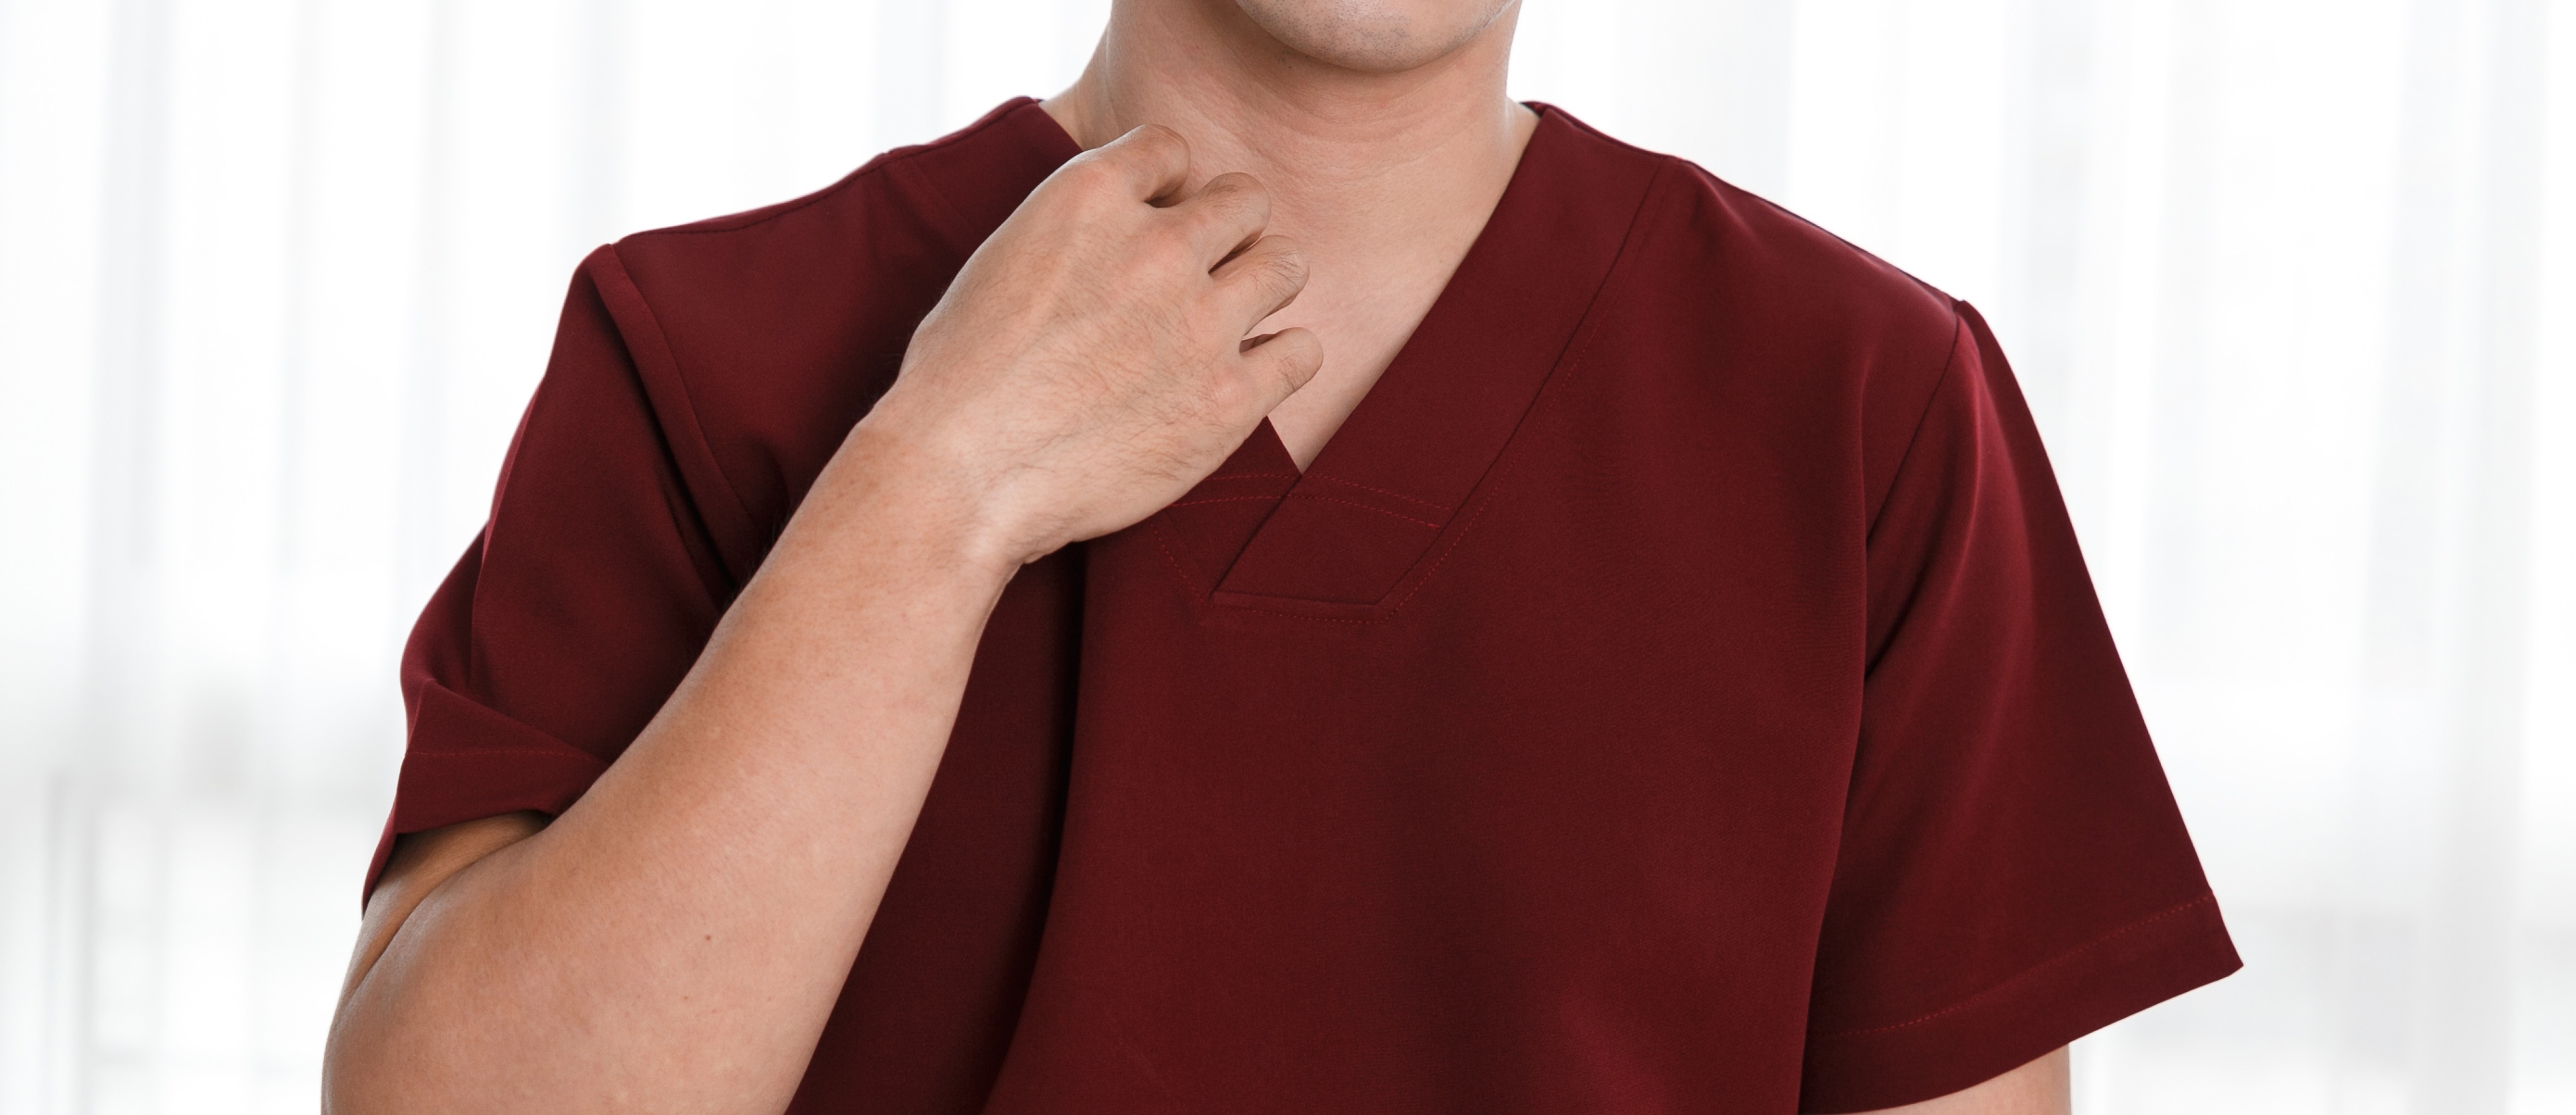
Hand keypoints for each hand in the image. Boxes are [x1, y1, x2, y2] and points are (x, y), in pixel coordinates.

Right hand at [857, 124, 1321, 567]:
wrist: (965, 473)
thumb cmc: (960, 378)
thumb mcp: (1001, 258)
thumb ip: (1070, 227)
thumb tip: (1112, 227)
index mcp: (1089, 197)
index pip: (1169, 148)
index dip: (1167, 184)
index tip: (1156, 219)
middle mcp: (1157, 247)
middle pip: (1246, 198)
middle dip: (1230, 228)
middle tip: (1207, 271)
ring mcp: (1201, 322)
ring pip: (1286, 264)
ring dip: (1265, 285)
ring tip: (1234, 318)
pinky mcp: (1230, 398)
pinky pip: (1303, 352)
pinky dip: (1283, 361)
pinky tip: (1252, 376)